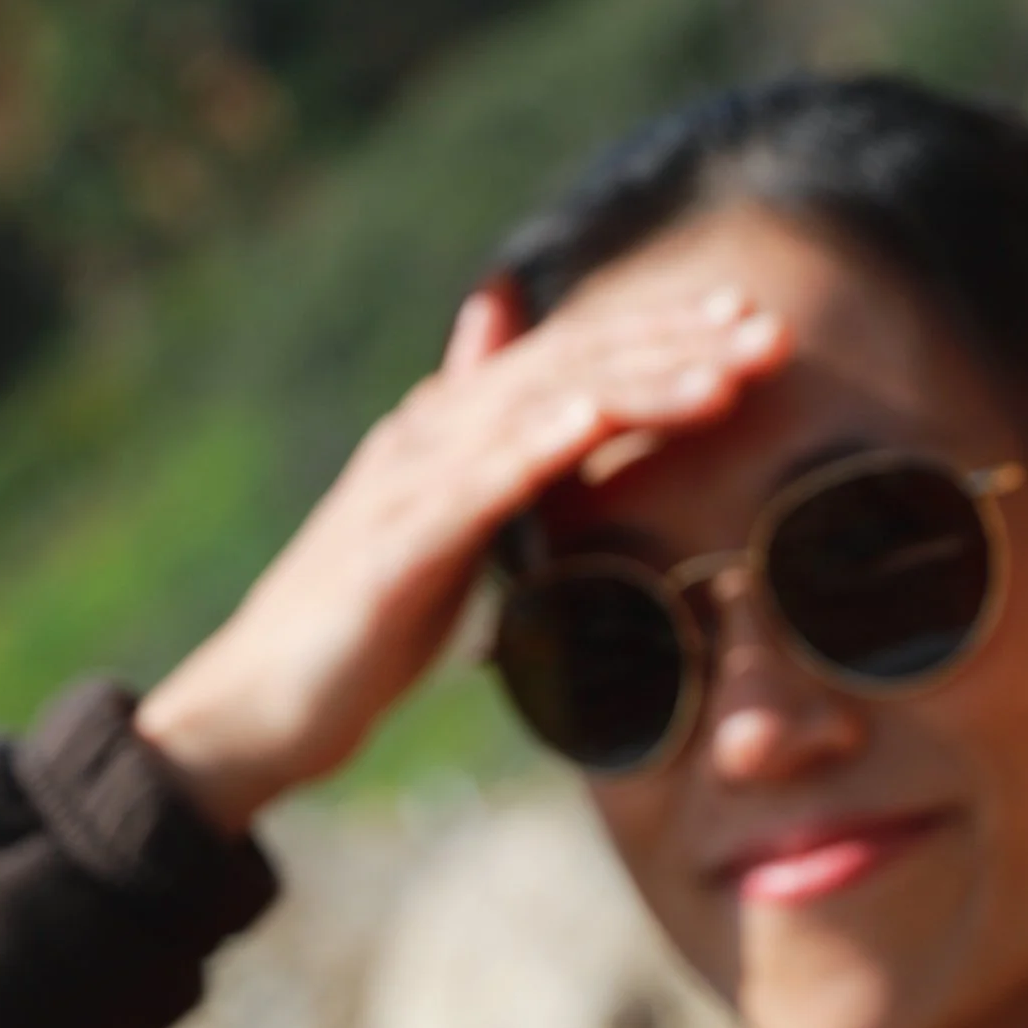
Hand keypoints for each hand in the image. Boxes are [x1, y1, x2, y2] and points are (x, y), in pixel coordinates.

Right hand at [133, 271, 788, 832]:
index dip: (663, 330)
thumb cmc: (357, 621)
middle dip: (674, 341)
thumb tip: (503, 329)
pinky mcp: (392, 550)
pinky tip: (593, 419)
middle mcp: (432, 435)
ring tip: (724, 372)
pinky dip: (534, 444)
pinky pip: (473, 485)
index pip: (572, 357)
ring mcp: (408, 486)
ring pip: (537, 408)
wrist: (258, 707)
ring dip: (635, 383)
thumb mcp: (438, 521)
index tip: (752, 320)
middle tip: (769, 328)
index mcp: (452, 429)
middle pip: (569, 364)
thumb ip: (483, 435)